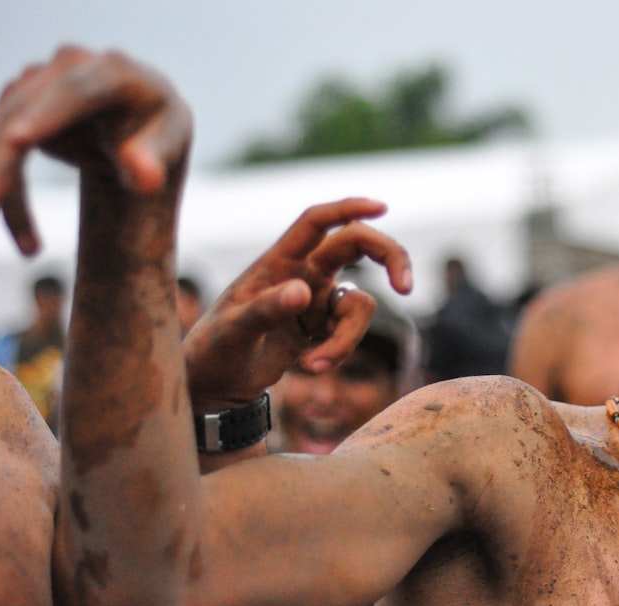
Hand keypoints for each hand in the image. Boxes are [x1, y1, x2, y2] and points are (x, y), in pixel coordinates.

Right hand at [0, 46, 191, 254]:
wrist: (134, 126)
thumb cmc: (158, 134)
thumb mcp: (167, 146)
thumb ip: (154, 162)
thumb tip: (143, 177)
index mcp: (117, 72)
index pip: (77, 91)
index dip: (46, 114)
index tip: (16, 140)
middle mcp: (69, 64)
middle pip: (26, 111)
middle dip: (4, 157)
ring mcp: (38, 81)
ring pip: (3, 132)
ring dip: (6, 187)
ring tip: (30, 249)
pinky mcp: (17, 104)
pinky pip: (2, 150)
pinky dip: (13, 197)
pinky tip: (30, 242)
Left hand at [183, 197, 412, 410]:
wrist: (212, 385)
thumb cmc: (213, 351)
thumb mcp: (232, 332)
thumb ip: (265, 310)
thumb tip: (304, 291)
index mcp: (278, 261)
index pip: (317, 222)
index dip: (349, 209)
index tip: (382, 208)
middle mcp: (302, 272)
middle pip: (357, 245)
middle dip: (389, 259)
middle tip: (405, 288)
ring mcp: (316, 300)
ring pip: (360, 303)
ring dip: (349, 337)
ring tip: (314, 366)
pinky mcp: (322, 327)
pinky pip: (350, 332)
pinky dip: (338, 351)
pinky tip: (310, 368)